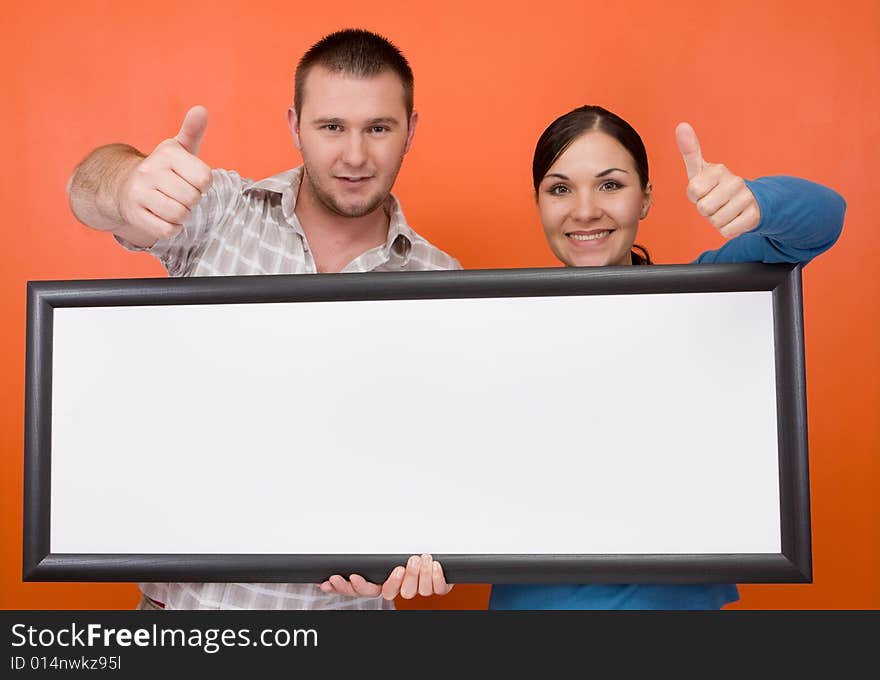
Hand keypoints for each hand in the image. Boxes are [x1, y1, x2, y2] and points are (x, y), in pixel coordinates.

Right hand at [116, 105, 212, 242]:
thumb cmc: (164, 170)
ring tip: (174, 205)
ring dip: (183, 215)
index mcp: (167, 154)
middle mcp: (150, 171)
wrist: (125, 187)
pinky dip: (172, 228)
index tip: (193, 180)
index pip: (204, 178)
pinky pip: (166, 230)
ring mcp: (140, 193)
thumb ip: (192, 131)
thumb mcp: (179, 149)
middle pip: (192, 198)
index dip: (203, 184)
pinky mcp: (135, 214)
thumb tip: (201, 109)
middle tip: (182, 194)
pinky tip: (165, 217)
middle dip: (192, 200)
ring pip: (179, 215)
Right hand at [318, 554, 454, 600]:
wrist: (437, 552)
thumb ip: (373, 541)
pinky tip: (434, 565)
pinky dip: (436, 577)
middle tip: (400, 567)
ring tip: (420, 558)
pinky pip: (437, 589)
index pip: (364, 589)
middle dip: (395, 581)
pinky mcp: (436, 586)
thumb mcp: (388, 541)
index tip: (354, 576)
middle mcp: (400, 586)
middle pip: (389, 593)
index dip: (357, 587)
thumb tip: (352, 528)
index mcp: (385, 578)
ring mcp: (418, 588)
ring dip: (418, 575)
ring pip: (414, 591)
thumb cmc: (410, 544)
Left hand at [675, 122, 760, 238]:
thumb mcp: (701, 170)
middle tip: (715, 202)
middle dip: (705, 210)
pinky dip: (727, 229)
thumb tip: (681, 125)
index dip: (695, 195)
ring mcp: (746, 198)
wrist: (750, 200)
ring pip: (715, 221)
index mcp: (719, 170)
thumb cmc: (717, 185)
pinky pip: (727, 231)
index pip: (693, 191)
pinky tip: (734, 218)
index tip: (703, 189)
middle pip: (703, 208)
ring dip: (716, 220)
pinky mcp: (754, 216)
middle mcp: (735, 181)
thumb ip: (690, 151)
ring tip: (725, 209)